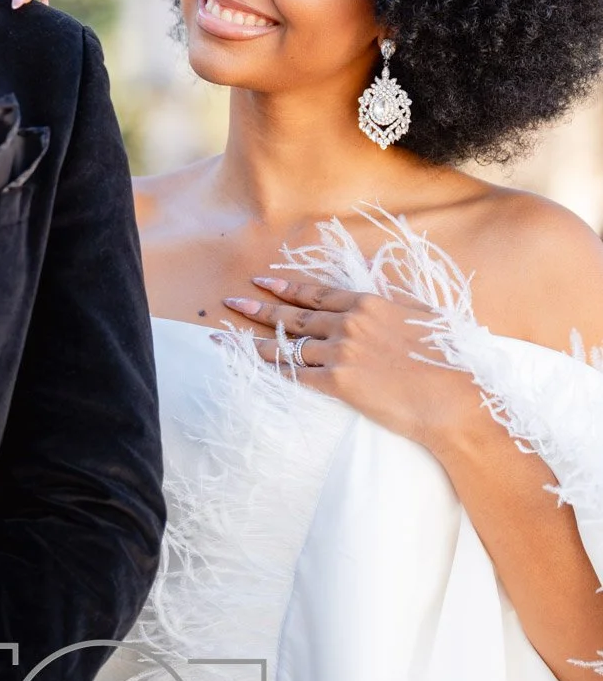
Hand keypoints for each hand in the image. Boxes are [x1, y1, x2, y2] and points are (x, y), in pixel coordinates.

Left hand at [223, 276, 481, 452]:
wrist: (452, 400)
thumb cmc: (446, 360)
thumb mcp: (421, 317)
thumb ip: (392, 303)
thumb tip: (374, 290)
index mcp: (368, 303)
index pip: (315, 293)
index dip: (285, 287)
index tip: (261, 281)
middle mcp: (349, 323)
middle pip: (294, 316)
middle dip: (258, 308)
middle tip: (231, 303)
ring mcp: (341, 352)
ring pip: (289, 346)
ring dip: (257, 343)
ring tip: (229, 339)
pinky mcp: (338, 382)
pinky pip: (297, 375)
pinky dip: (274, 370)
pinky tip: (254, 366)